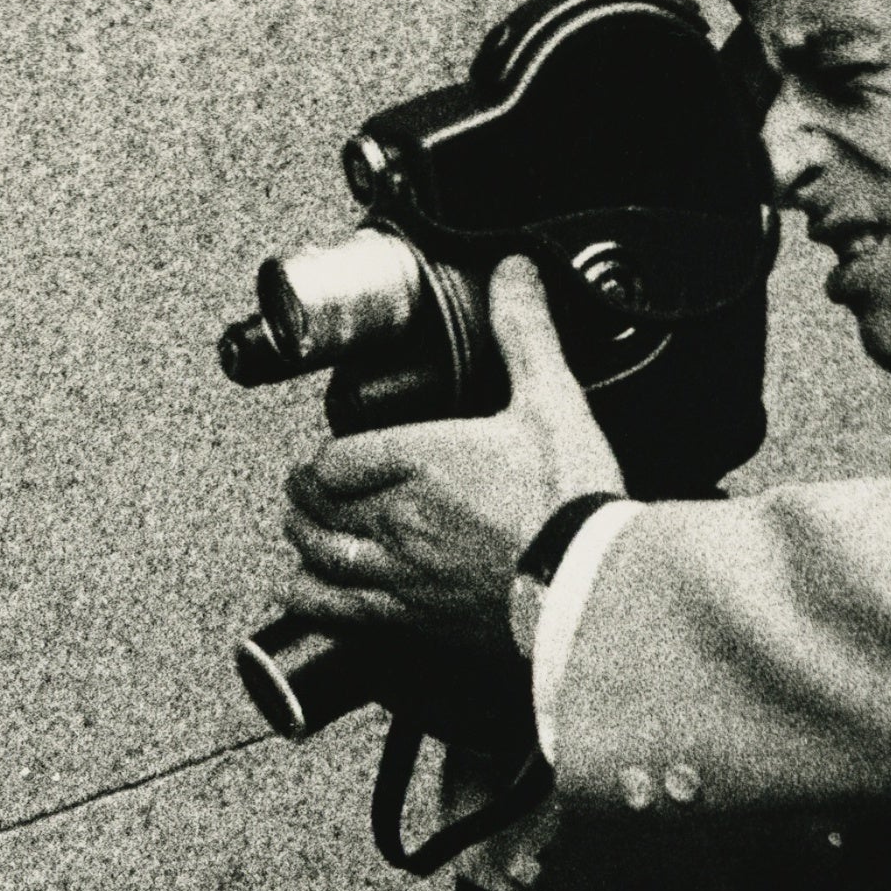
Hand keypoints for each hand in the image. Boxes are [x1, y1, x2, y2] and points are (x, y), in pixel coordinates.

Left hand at [278, 257, 625, 660]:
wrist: (591, 584)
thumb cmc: (572, 501)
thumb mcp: (552, 400)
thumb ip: (524, 333)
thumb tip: (513, 274)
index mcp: (419, 459)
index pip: (334, 457)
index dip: (325, 457)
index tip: (329, 457)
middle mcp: (395, 516)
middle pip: (317, 506)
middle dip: (306, 494)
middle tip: (307, 490)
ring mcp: (396, 570)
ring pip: (318, 552)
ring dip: (302, 537)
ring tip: (301, 528)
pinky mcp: (407, 616)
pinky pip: (335, 607)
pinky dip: (308, 595)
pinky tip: (299, 590)